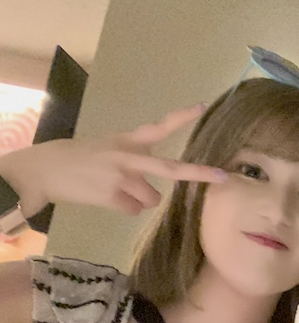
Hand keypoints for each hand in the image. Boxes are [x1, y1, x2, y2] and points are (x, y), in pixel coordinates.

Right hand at [0, 103, 226, 214]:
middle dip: (199, 174)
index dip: (181, 117)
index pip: (160, 127)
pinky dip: (124, 208)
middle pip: (171, 169)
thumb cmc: (80, 159)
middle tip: (223, 177)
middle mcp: (130, 157)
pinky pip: (133, 210)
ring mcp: (123, 177)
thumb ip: (134, 159)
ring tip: (115, 190)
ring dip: (139, 200)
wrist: (44, 169)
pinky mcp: (113, 196)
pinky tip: (105, 198)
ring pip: (151, 199)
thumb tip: (154, 186)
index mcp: (128, 140)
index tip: (202, 106)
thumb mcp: (109, 148)